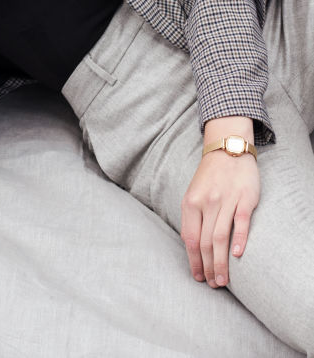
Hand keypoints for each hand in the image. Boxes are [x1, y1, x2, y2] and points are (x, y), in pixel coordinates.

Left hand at [181, 117, 259, 288]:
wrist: (228, 150)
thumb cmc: (209, 177)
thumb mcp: (193, 194)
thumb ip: (192, 218)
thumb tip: (191, 247)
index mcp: (191, 202)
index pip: (190, 238)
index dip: (193, 261)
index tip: (197, 277)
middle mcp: (207, 202)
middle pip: (206, 242)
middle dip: (207, 267)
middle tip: (212, 284)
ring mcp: (226, 200)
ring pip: (221, 237)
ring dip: (221, 262)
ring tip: (222, 280)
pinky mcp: (245, 198)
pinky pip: (241, 222)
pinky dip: (239, 239)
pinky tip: (237, 255)